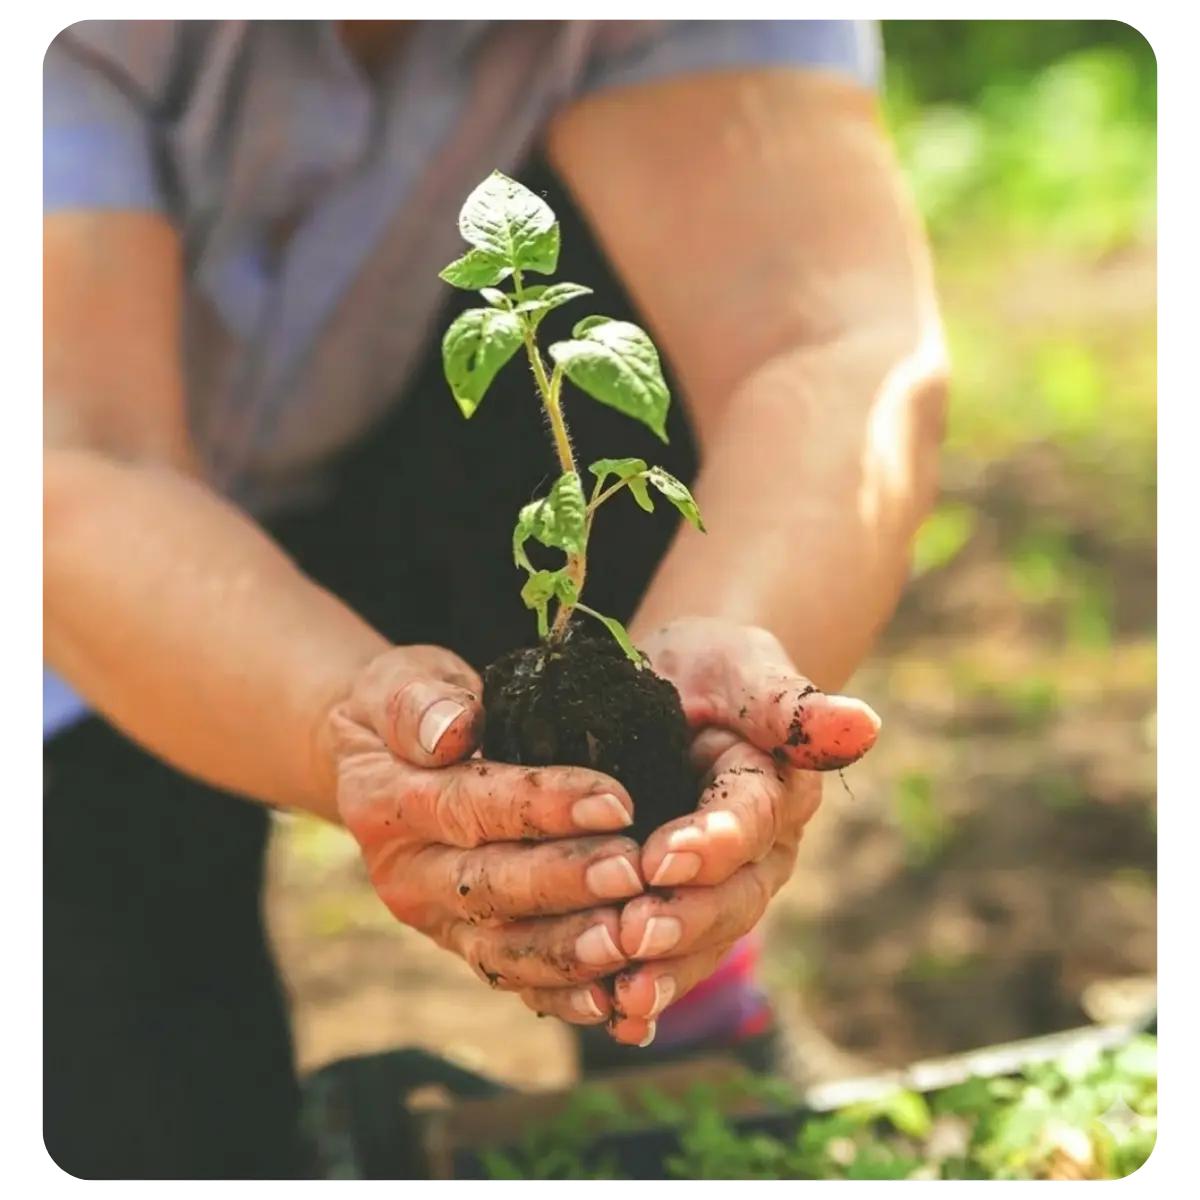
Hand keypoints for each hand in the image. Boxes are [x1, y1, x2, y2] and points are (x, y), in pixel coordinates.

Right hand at [329, 645, 650, 1017]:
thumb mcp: (398, 682)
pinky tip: (617, 1004)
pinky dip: (563, 996)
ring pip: (505, 948)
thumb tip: (452, 731)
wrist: (379, 764)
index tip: (616, 800)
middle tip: (636, 872)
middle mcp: (406, 873)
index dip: (543, 806)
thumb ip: (420, 702)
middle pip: (491, 885)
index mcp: (386, 803)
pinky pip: (516, 979)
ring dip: (571, 950)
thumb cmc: (407, 711)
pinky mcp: (466, 944)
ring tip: (633, 940)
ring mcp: (436, 918)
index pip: (471, 805)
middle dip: (568, 882)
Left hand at [598, 617, 880, 1045]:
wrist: (683, 691)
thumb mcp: (741, 669)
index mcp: (775, 789)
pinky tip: (614, 1018)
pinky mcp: (685, 909)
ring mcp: (726, 888)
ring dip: (666, 970)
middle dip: (685, 919)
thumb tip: (861, 724)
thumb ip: (789, 704)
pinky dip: (646, 990)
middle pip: (732, 896)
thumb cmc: (711, 670)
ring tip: (623, 996)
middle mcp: (760, 851)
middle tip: (634, 935)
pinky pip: (675, 958)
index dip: (711, 842)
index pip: (749, 821)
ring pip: (706, 940)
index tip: (663, 856)